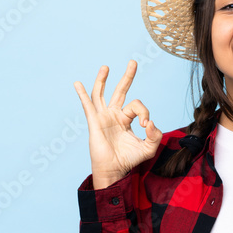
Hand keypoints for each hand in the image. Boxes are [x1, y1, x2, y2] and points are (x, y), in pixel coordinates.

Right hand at [74, 60, 161, 187]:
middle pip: (120, 91)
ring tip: (106, 66)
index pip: (138, 106)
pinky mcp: (94, 123)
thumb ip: (155, 135)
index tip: (146, 126)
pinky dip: (82, 94)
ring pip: (101, 94)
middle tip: (133, 62)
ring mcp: (103, 117)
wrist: (114, 171)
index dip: (144, 113)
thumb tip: (151, 123)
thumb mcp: (148, 148)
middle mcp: (114, 115)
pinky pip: (88, 106)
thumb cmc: (129, 160)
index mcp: (126, 119)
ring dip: (102, 80)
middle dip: (127, 77)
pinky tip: (77, 83)